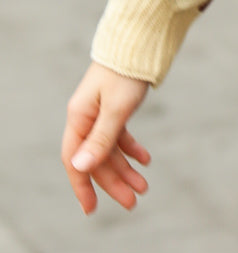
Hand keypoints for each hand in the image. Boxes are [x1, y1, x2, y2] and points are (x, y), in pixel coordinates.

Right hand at [62, 62, 150, 214]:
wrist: (139, 43)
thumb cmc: (126, 73)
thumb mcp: (116, 109)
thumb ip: (100, 139)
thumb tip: (80, 168)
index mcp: (79, 119)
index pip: (75, 161)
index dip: (83, 186)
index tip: (92, 209)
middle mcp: (86, 118)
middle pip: (96, 159)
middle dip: (114, 182)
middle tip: (134, 202)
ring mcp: (100, 114)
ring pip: (110, 150)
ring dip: (126, 169)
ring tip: (144, 187)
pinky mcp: (115, 108)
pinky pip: (119, 136)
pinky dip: (132, 149)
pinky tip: (146, 160)